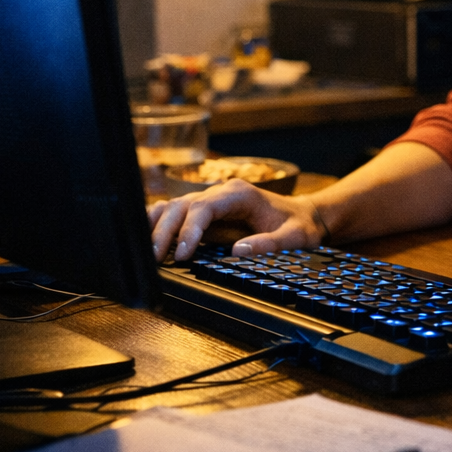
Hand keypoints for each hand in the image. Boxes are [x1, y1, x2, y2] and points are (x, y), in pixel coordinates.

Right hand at [147, 181, 325, 261]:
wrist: (305, 216)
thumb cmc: (299, 225)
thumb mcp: (294, 236)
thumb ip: (269, 243)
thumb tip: (238, 250)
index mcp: (239, 194)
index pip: (204, 207)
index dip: (189, 230)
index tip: (183, 254)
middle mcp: (221, 192)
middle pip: (182, 205)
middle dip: (165, 231)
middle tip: (155, 259)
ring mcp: (211, 200)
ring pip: (174, 206)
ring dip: (157, 226)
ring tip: (146, 252)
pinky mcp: (206, 212)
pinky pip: (177, 213)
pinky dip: (160, 224)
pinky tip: (149, 240)